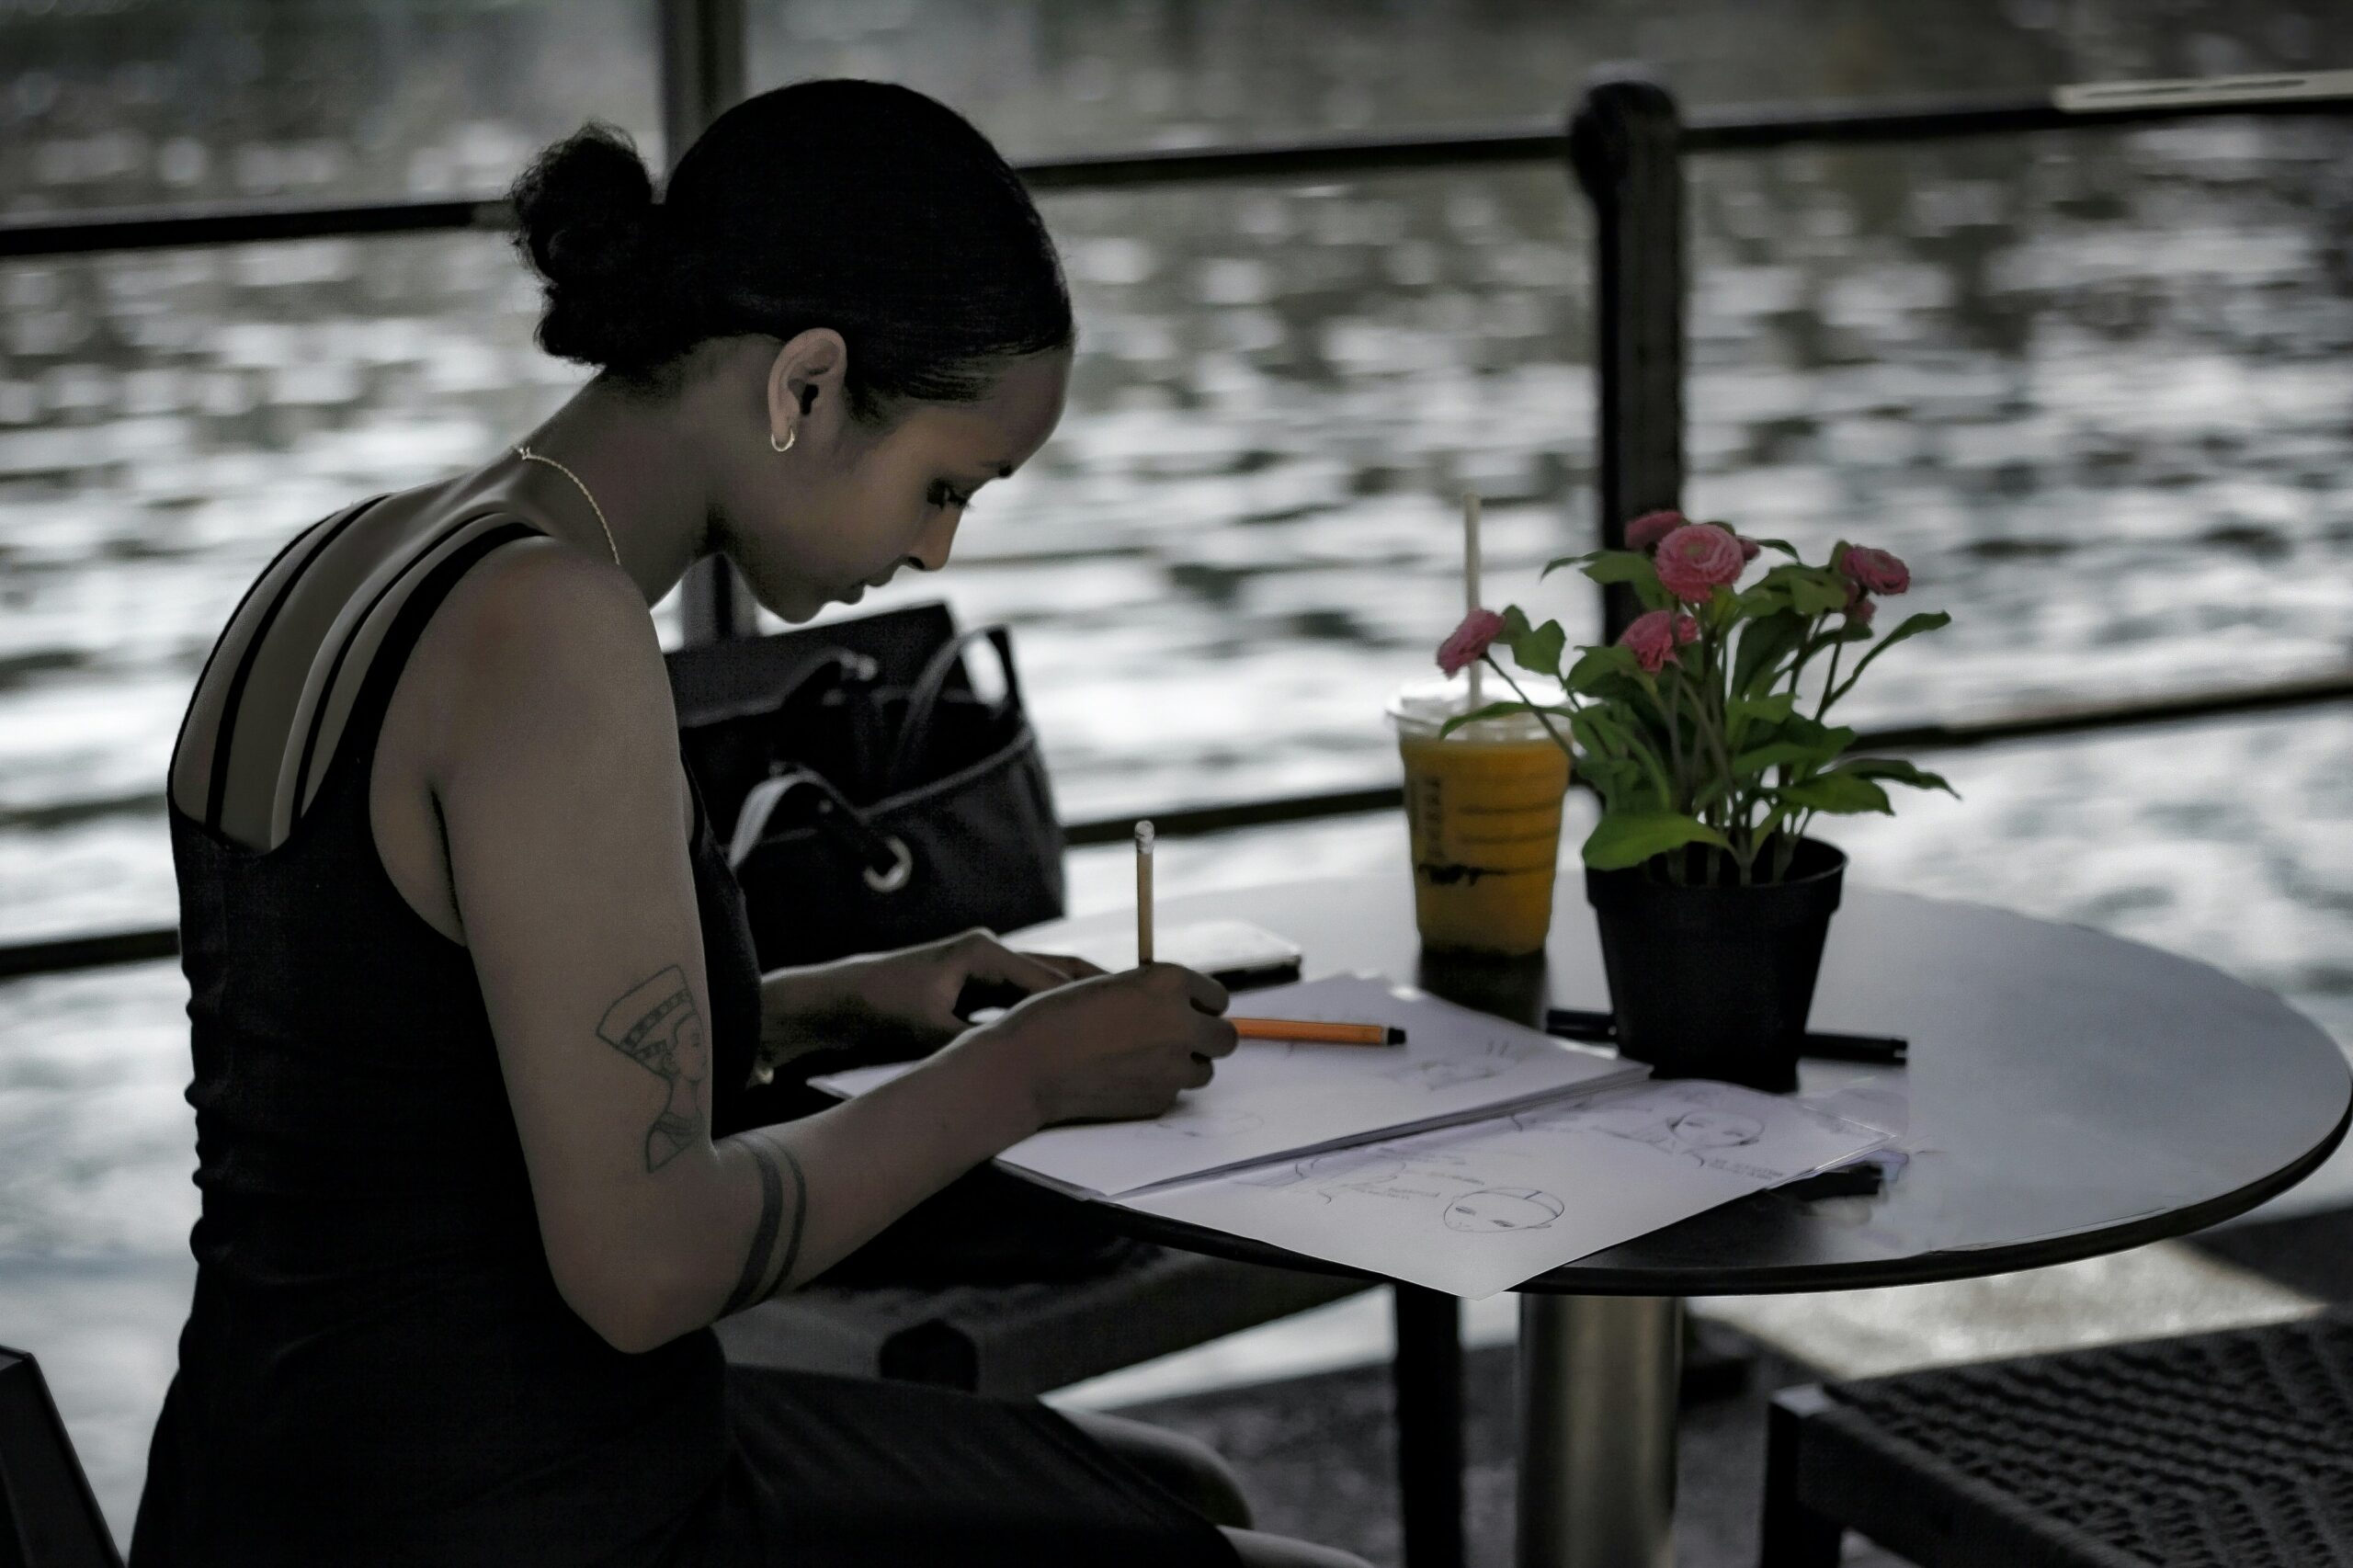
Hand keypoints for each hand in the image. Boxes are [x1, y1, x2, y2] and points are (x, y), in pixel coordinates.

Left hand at [757, 928, 1102, 1076]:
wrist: (839, 1000)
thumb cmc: (881, 1009)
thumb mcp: (931, 1032)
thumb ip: (977, 1044)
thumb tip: (1019, 1063)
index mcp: (983, 953)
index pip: (1048, 980)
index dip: (1087, 1002)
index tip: (1122, 1020)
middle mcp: (989, 953)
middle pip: (1058, 973)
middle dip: (1097, 995)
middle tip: (1140, 1016)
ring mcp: (984, 967)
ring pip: (1045, 985)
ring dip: (1077, 1003)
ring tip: (1120, 1025)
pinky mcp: (977, 985)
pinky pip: (1026, 998)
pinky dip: (1050, 1013)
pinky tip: (1074, 1035)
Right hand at [961, 962, 1239, 1128]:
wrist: (1029, 1065)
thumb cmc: (1057, 1016)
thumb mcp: (1111, 986)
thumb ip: (1151, 994)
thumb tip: (1182, 1010)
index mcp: (1168, 982)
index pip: (1217, 997)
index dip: (1200, 1005)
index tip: (1186, 1010)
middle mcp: (1180, 1022)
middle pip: (1226, 1038)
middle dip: (1207, 1038)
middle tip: (1181, 1039)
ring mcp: (1173, 1066)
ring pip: (1204, 1070)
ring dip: (1185, 1065)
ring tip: (1146, 1060)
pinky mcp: (1159, 1100)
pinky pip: (1174, 1093)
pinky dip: (1158, 1087)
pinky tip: (1124, 1079)